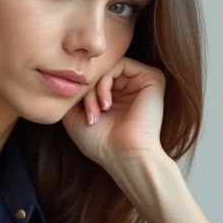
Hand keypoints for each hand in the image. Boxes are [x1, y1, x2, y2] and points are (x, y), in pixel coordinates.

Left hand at [62, 57, 166, 172]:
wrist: (125, 158)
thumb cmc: (101, 144)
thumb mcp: (75, 117)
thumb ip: (72, 94)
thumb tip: (69, 76)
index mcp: (117, 94)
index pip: (93, 76)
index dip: (80, 90)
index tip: (76, 113)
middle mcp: (130, 86)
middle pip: (99, 71)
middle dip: (87, 90)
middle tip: (89, 114)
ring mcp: (141, 81)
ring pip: (107, 67)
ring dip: (94, 89)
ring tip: (96, 112)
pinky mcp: (152, 78)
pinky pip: (120, 64)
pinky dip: (105, 82)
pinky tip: (106, 104)